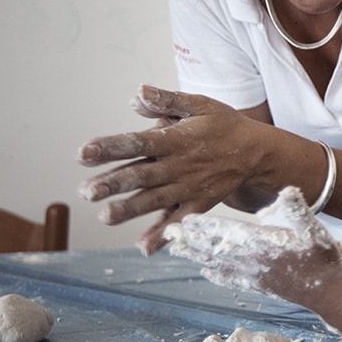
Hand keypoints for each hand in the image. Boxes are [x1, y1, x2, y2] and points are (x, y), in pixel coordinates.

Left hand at [77, 85, 259, 253]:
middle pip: (142, 175)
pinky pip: (180, 221)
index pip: (138, 142)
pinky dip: (163, 235)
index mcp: (176, 139)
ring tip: (105, 217)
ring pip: (155, 200)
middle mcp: (180, 166)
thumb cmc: (224, 124)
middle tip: (86, 191)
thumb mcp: (200, 105)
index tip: (83, 152)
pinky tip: (143, 247)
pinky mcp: (199, 205)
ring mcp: (190, 188)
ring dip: (130, 210)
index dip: (110, 147)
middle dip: (113, 183)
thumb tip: (136, 94)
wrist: (258, 152)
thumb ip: (167, 100)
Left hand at [165, 186, 341, 300]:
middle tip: (167, 233)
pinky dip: (216, 274)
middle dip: (191, 241)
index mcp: (263, 245)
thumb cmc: (324, 258)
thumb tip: (289, 189)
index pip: (227, 233)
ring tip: (176, 249)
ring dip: (196, 256)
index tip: (184, 220)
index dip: (205, 227)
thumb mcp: (314, 228)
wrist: (332, 293)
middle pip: (215, 249)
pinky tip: (206, 271)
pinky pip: (232, 279)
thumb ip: (299, 209)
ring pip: (218, 265)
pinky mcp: (261, 286)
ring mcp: (256, 277)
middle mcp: (254, 263)